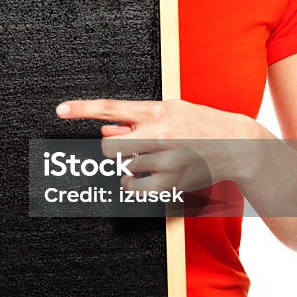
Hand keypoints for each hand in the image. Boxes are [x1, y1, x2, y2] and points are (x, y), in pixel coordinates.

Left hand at [55, 97, 267, 196]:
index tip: (60, 110)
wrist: (237, 144)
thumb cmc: (199, 123)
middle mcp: (159, 135)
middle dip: (112, 149)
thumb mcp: (169, 111)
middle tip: (128, 148)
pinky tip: (143, 178)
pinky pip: (134, 189)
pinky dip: (132, 185)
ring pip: (123, 169)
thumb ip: (135, 119)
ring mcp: (166, 160)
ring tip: (150, 161)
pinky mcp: (173, 182)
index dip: (82, 109)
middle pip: (110, 147)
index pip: (110, 107)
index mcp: (156, 111)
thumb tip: (104, 128)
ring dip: (128, 167)